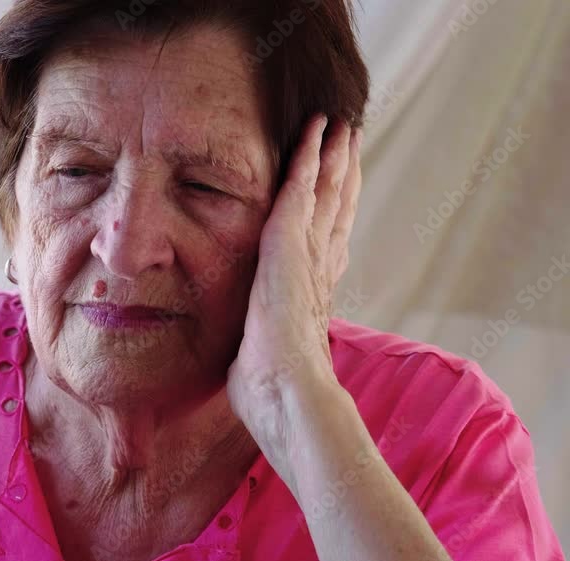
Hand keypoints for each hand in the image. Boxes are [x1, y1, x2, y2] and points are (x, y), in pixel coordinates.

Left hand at [226, 115, 361, 479]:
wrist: (286, 397)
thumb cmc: (269, 392)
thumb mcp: (263, 357)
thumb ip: (261, 342)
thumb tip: (248, 357)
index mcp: (311, 292)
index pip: (327, 239)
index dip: (336, 209)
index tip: (339, 185)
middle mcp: (318, 267)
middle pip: (336, 207)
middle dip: (342, 173)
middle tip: (350, 137)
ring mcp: (308, 255)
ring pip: (325, 192)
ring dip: (331, 157)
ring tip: (340, 125)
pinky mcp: (290, 245)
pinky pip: (300, 191)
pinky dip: (307, 159)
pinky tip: (312, 133)